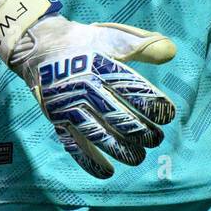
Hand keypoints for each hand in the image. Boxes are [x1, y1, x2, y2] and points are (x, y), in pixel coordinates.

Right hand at [0, 0, 176, 178]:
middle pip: (116, 115)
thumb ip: (143, 46)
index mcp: (100, 65)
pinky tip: (107, 172)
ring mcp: (68, 105)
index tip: (169, 114)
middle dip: (140, 131)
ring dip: (119, 149)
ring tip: (138, 158)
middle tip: (156, 140)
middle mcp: (83, 86)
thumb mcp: (112, 38)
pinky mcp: (56, 119)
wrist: (39, 47)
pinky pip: (72, 143)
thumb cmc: (84, 44)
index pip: (131, 88)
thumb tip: (172, 52)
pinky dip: (89, 161)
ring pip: (96, 133)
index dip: (152, 102)